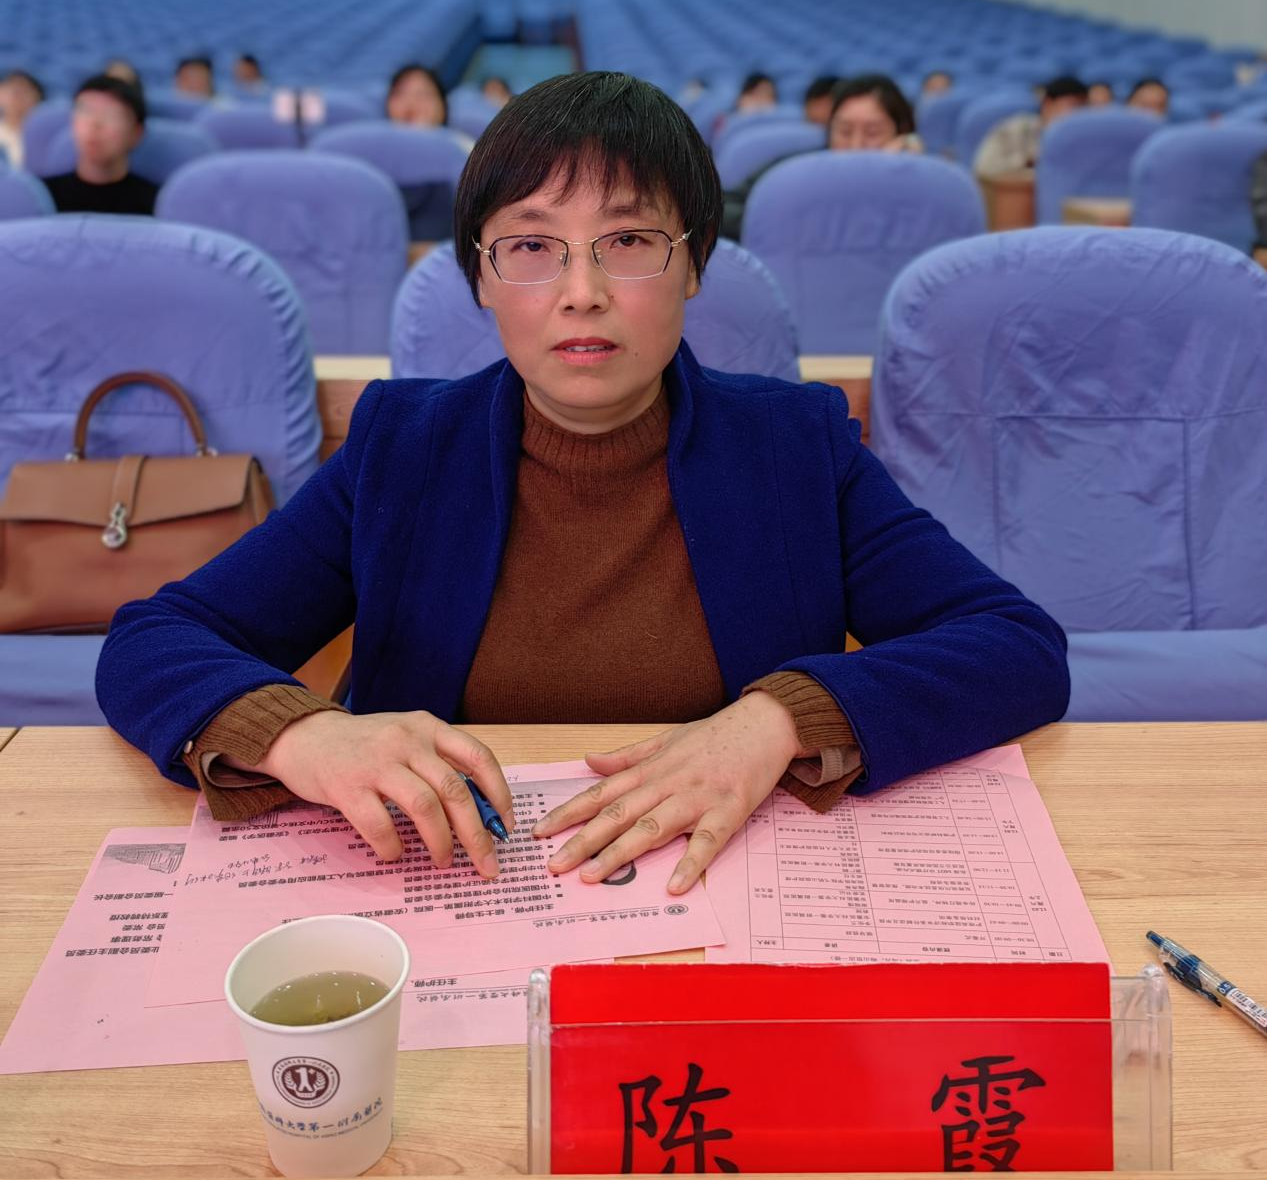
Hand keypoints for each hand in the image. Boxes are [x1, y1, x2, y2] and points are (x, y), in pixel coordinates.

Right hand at [254, 710, 513, 875]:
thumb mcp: (407, 738)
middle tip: (487, 865)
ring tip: (443, 862)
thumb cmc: (364, 745)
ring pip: (425, 807)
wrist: (304, 735)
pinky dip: (393, 846)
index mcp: (428, 727)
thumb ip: (439, 764)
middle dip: (477, 834)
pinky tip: (395, 854)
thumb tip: (480, 812)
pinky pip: (380, 825)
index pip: (478, 757)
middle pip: (455, 791)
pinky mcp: (348, 786)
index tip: (506, 825)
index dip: (499, 794)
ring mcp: (377, 762)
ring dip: (441, 842)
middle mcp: (407, 740)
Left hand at [533, 692, 801, 893]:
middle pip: (617, 815)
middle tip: (554, 865)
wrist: (765, 722)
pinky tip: (674, 886)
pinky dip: (690, 864)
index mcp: (651, 769)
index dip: (569, 813)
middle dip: (582, 841)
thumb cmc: (716, 734)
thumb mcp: (666, 739)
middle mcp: (667, 783)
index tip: (540, 831)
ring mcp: (697, 798)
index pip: (601, 794)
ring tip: (593, 876)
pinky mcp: (729, 811)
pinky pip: (707, 841)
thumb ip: (627, 756)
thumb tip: (589, 761)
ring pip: (651, 828)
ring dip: (620, 854)